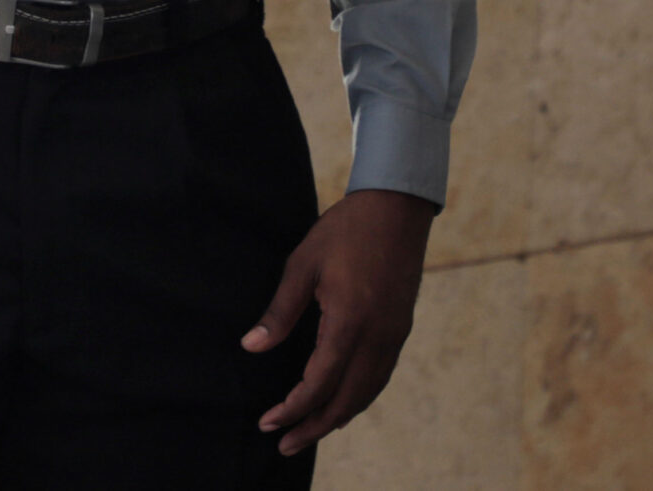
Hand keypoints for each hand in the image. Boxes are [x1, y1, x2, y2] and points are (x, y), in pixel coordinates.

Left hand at [242, 188, 434, 453]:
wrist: (396, 208)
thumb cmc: (344, 231)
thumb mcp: (302, 265)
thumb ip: (279, 312)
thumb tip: (252, 348)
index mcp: (349, 322)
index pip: (319, 383)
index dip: (293, 408)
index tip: (269, 422)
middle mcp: (377, 337)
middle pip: (346, 401)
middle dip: (314, 427)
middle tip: (284, 444)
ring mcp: (393, 335)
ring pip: (366, 393)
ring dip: (337, 417)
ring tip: (309, 431)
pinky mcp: (400, 329)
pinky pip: (379, 377)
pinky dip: (358, 398)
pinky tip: (341, 402)